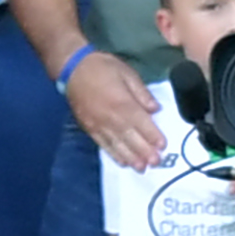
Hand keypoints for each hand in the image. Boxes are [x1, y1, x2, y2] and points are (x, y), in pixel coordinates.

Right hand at [70, 50, 166, 168]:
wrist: (71, 68)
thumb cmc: (102, 67)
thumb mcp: (126, 73)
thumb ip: (142, 92)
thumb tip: (155, 109)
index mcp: (123, 103)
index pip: (142, 124)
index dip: (153, 136)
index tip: (163, 146)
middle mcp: (111, 118)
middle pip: (131, 138)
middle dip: (145, 151)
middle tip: (156, 162)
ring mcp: (99, 125)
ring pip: (118, 145)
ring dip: (131, 158)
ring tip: (142, 168)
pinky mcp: (89, 128)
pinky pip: (103, 144)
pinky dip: (114, 154)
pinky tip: (123, 162)